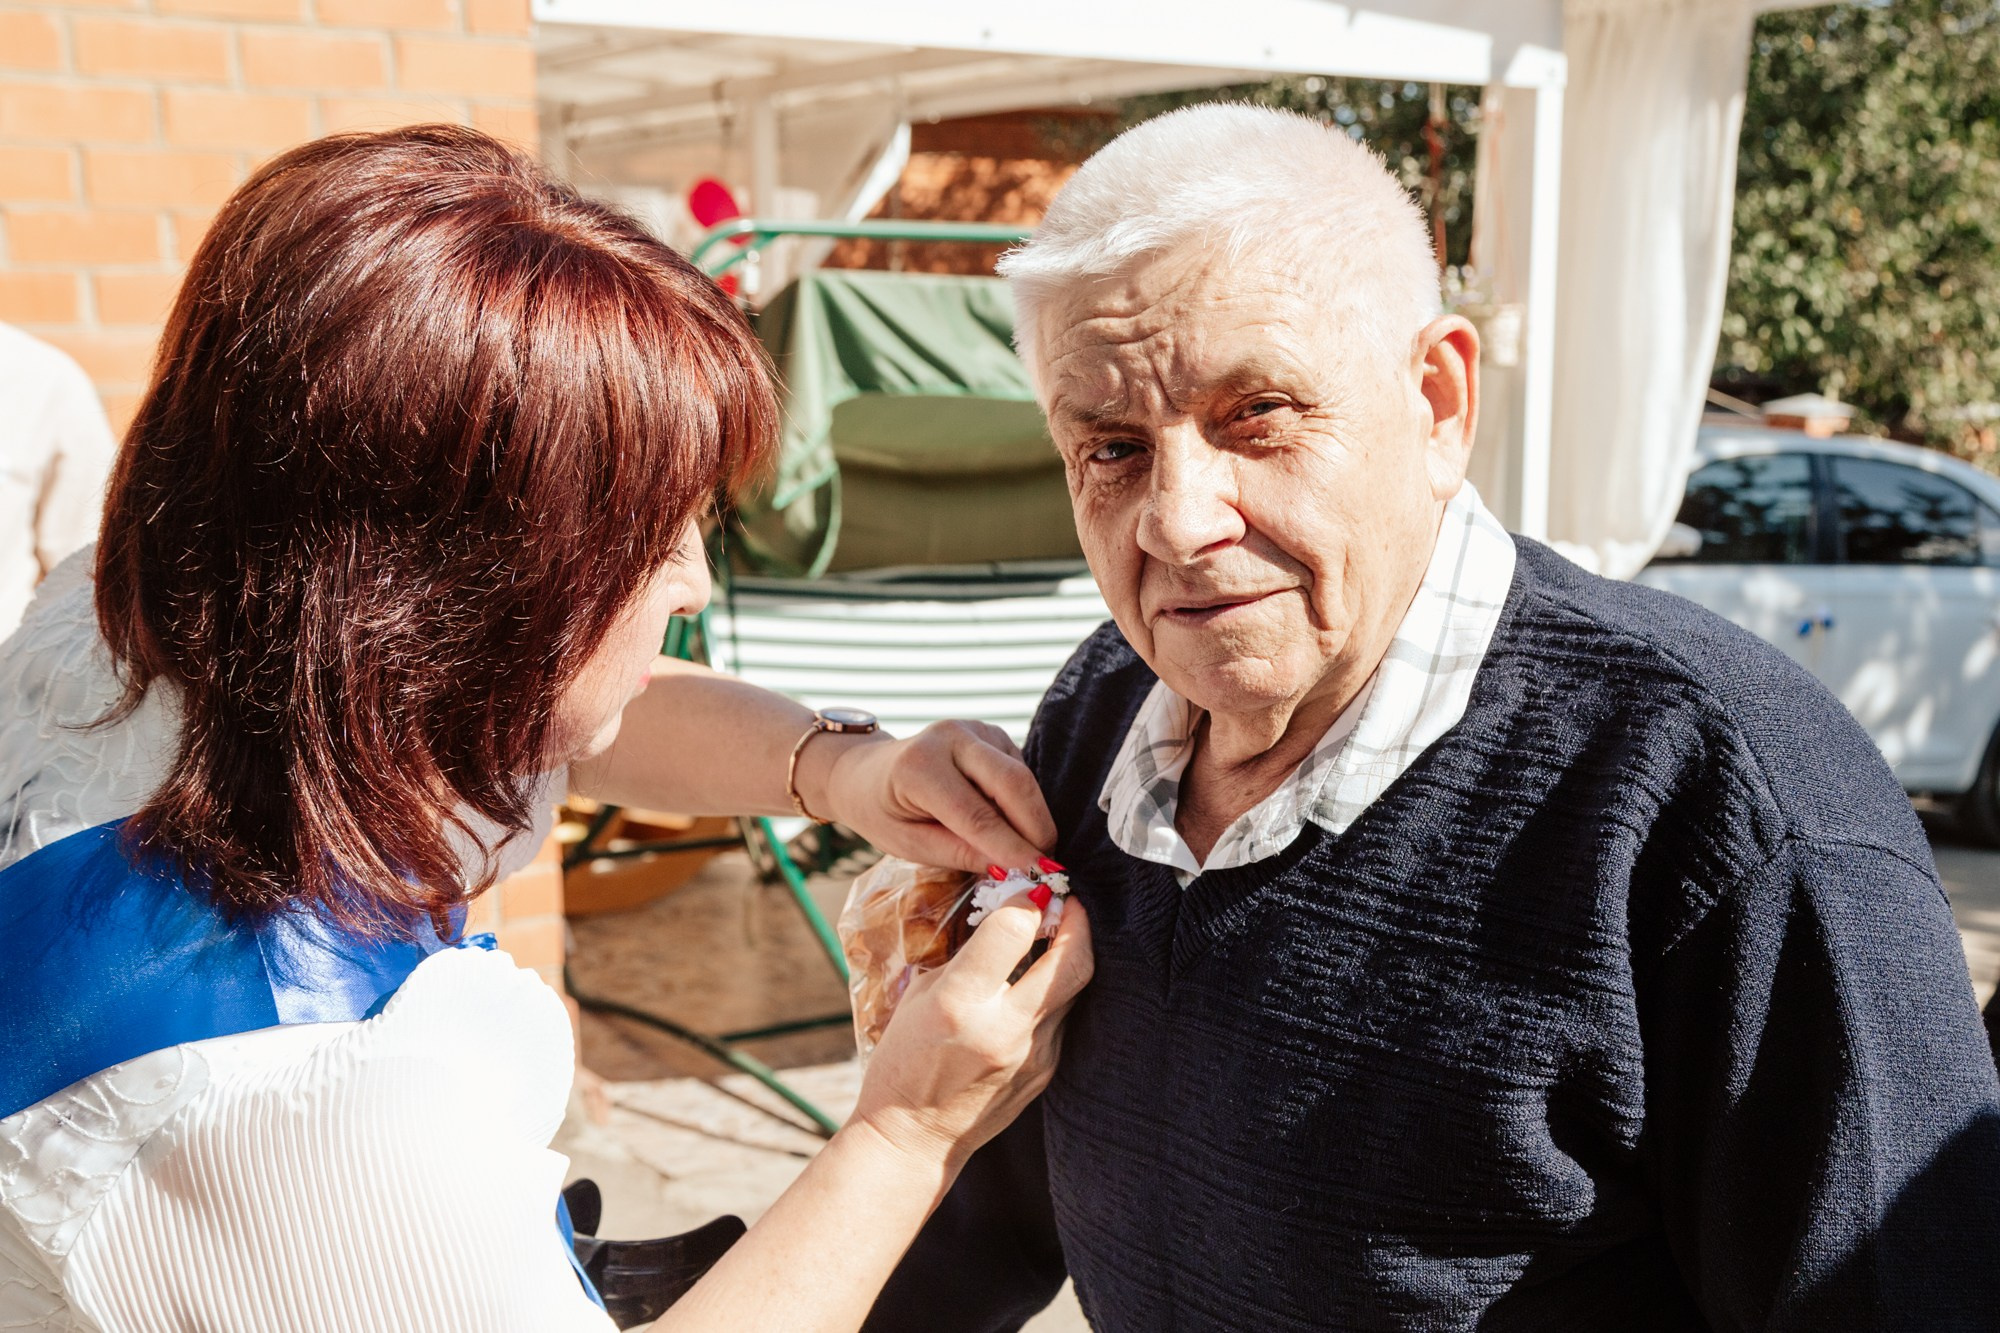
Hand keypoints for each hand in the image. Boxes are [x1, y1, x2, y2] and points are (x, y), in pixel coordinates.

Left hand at [810, 720, 1057, 872]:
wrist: (866, 773)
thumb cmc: (882, 813)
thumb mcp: (909, 845)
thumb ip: (960, 854)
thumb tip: (1014, 869)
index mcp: (918, 766)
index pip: (976, 814)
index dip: (1011, 847)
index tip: (1038, 876)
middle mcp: (950, 737)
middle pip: (1013, 783)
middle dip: (1036, 828)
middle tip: (1046, 867)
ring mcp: (975, 729)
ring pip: (1024, 777)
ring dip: (1034, 818)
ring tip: (1029, 853)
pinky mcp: (992, 734)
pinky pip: (1021, 772)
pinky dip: (1025, 804)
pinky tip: (1012, 826)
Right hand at [850, 894, 1093, 1172]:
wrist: (913, 1137)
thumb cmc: (903, 1063)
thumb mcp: (918, 996)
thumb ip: (964, 956)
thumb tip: (1004, 915)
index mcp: (960, 1003)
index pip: (1014, 929)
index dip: (1028, 899)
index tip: (1029, 888)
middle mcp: (1004, 1027)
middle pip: (1073, 960)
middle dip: (1078, 920)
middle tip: (1066, 902)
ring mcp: (1033, 1054)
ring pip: (1076, 987)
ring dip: (1072, 952)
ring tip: (1056, 933)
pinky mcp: (1045, 1071)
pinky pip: (1062, 1017)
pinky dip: (1056, 990)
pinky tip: (1037, 982)